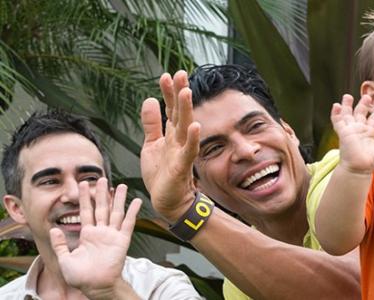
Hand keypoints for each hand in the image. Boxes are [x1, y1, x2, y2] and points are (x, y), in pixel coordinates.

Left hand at [49, 178, 141, 297]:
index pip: (85, 212)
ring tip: (120, 185)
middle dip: (100, 193)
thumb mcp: (64, 259)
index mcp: (87, 235)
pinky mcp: (122, 240)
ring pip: (115, 212)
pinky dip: (133, 212)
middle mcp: (101, 232)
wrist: (96, 286)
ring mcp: (112, 235)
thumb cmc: (81, 277)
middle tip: (101, 179)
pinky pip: (128, 224)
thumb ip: (60, 244)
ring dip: (118, 199)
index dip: (84, 198)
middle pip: (101, 208)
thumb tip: (55, 229)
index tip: (84, 184)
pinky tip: (136, 201)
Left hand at [140, 71, 199, 221]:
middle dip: (180, 93)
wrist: (168, 200)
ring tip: (186, 92)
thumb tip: (150, 100)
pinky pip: (189, 151)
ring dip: (187, 110)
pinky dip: (192, 139)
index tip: (167, 75)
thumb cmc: (161, 174)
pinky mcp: (183, 167)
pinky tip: (195, 126)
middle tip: (181, 74)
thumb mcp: (151, 145)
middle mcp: (179, 140)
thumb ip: (151, 124)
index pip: (170, 109)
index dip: (168, 92)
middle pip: (180, 113)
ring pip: (185, 127)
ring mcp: (182, 152)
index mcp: (171, 134)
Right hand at [331, 94, 373, 173]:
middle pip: (360, 114)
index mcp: (369, 133)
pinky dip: (336, 113)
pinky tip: (336, 105)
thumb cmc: (371, 162)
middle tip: (367, 96)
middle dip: (363, 105)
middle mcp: (359, 130)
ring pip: (347, 115)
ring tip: (347, 96)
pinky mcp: (342, 132)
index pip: (373, 120)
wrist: (359, 168)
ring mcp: (350, 130)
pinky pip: (337, 121)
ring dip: (347, 106)